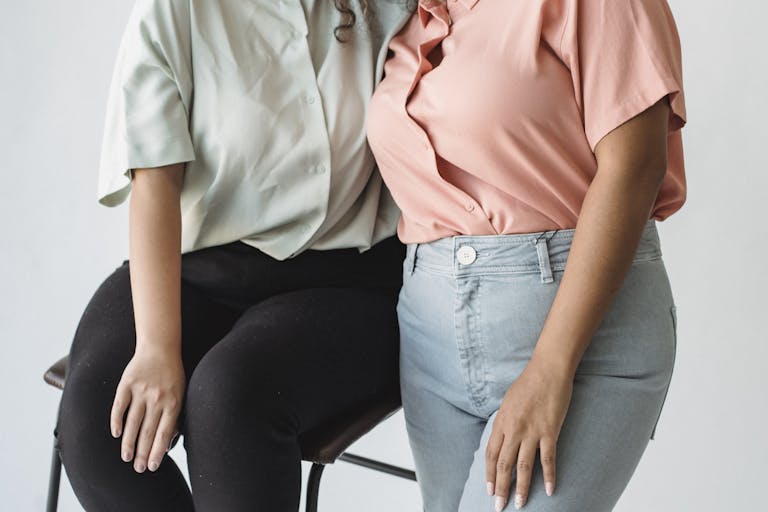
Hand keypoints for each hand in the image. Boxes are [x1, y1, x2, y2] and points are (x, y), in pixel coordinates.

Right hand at [110, 346, 184, 472]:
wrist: (160, 348)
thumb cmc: (172, 374)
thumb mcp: (181, 393)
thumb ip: (174, 416)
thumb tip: (167, 442)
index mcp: (173, 402)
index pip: (164, 433)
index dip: (157, 452)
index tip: (152, 467)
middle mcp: (157, 398)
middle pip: (148, 431)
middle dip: (142, 453)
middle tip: (137, 469)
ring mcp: (141, 391)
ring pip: (132, 423)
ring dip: (128, 443)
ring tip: (126, 457)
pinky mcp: (126, 384)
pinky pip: (119, 407)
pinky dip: (117, 421)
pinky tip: (116, 434)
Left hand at [485, 357, 573, 509]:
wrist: (548, 370)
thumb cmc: (528, 382)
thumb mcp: (508, 401)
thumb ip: (504, 421)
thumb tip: (502, 436)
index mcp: (501, 422)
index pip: (491, 454)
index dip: (489, 474)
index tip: (489, 489)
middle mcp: (513, 429)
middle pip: (503, 465)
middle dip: (500, 488)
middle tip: (499, 506)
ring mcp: (531, 431)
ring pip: (523, 467)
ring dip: (521, 488)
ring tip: (520, 504)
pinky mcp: (549, 431)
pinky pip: (548, 459)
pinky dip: (549, 476)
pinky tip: (550, 490)